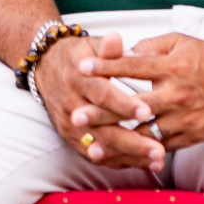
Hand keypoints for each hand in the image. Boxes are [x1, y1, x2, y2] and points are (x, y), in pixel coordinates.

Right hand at [33, 33, 165, 171]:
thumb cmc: (76, 57)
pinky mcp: (70, 138)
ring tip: (157, 161)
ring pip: (101, 146)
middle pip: (102, 128)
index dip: (124, 104)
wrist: (45, 68)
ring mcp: (70, 125)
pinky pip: (95, 155)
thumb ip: (107, 48)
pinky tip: (144, 165)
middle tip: (158, 149)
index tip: (147, 111)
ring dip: (129, 156)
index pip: (102, 95)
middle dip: (131, 141)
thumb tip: (116, 38)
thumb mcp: (90, 47)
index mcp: (79, 79)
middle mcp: (72, 105)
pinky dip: (119, 161)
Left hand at [81, 33, 203, 150]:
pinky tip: (120, 158)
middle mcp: (177, 94)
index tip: (80, 68)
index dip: (105, 66)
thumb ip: (148, 47)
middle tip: (76, 116)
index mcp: (172, 67)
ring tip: (91, 146)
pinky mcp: (191, 135)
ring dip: (117, 141)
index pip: (132, 66)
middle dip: (102, 112)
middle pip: (133, 106)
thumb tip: (121, 52)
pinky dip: (139, 153)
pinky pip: (161, 147)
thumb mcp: (178, 42)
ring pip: (144, 134)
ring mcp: (185, 118)